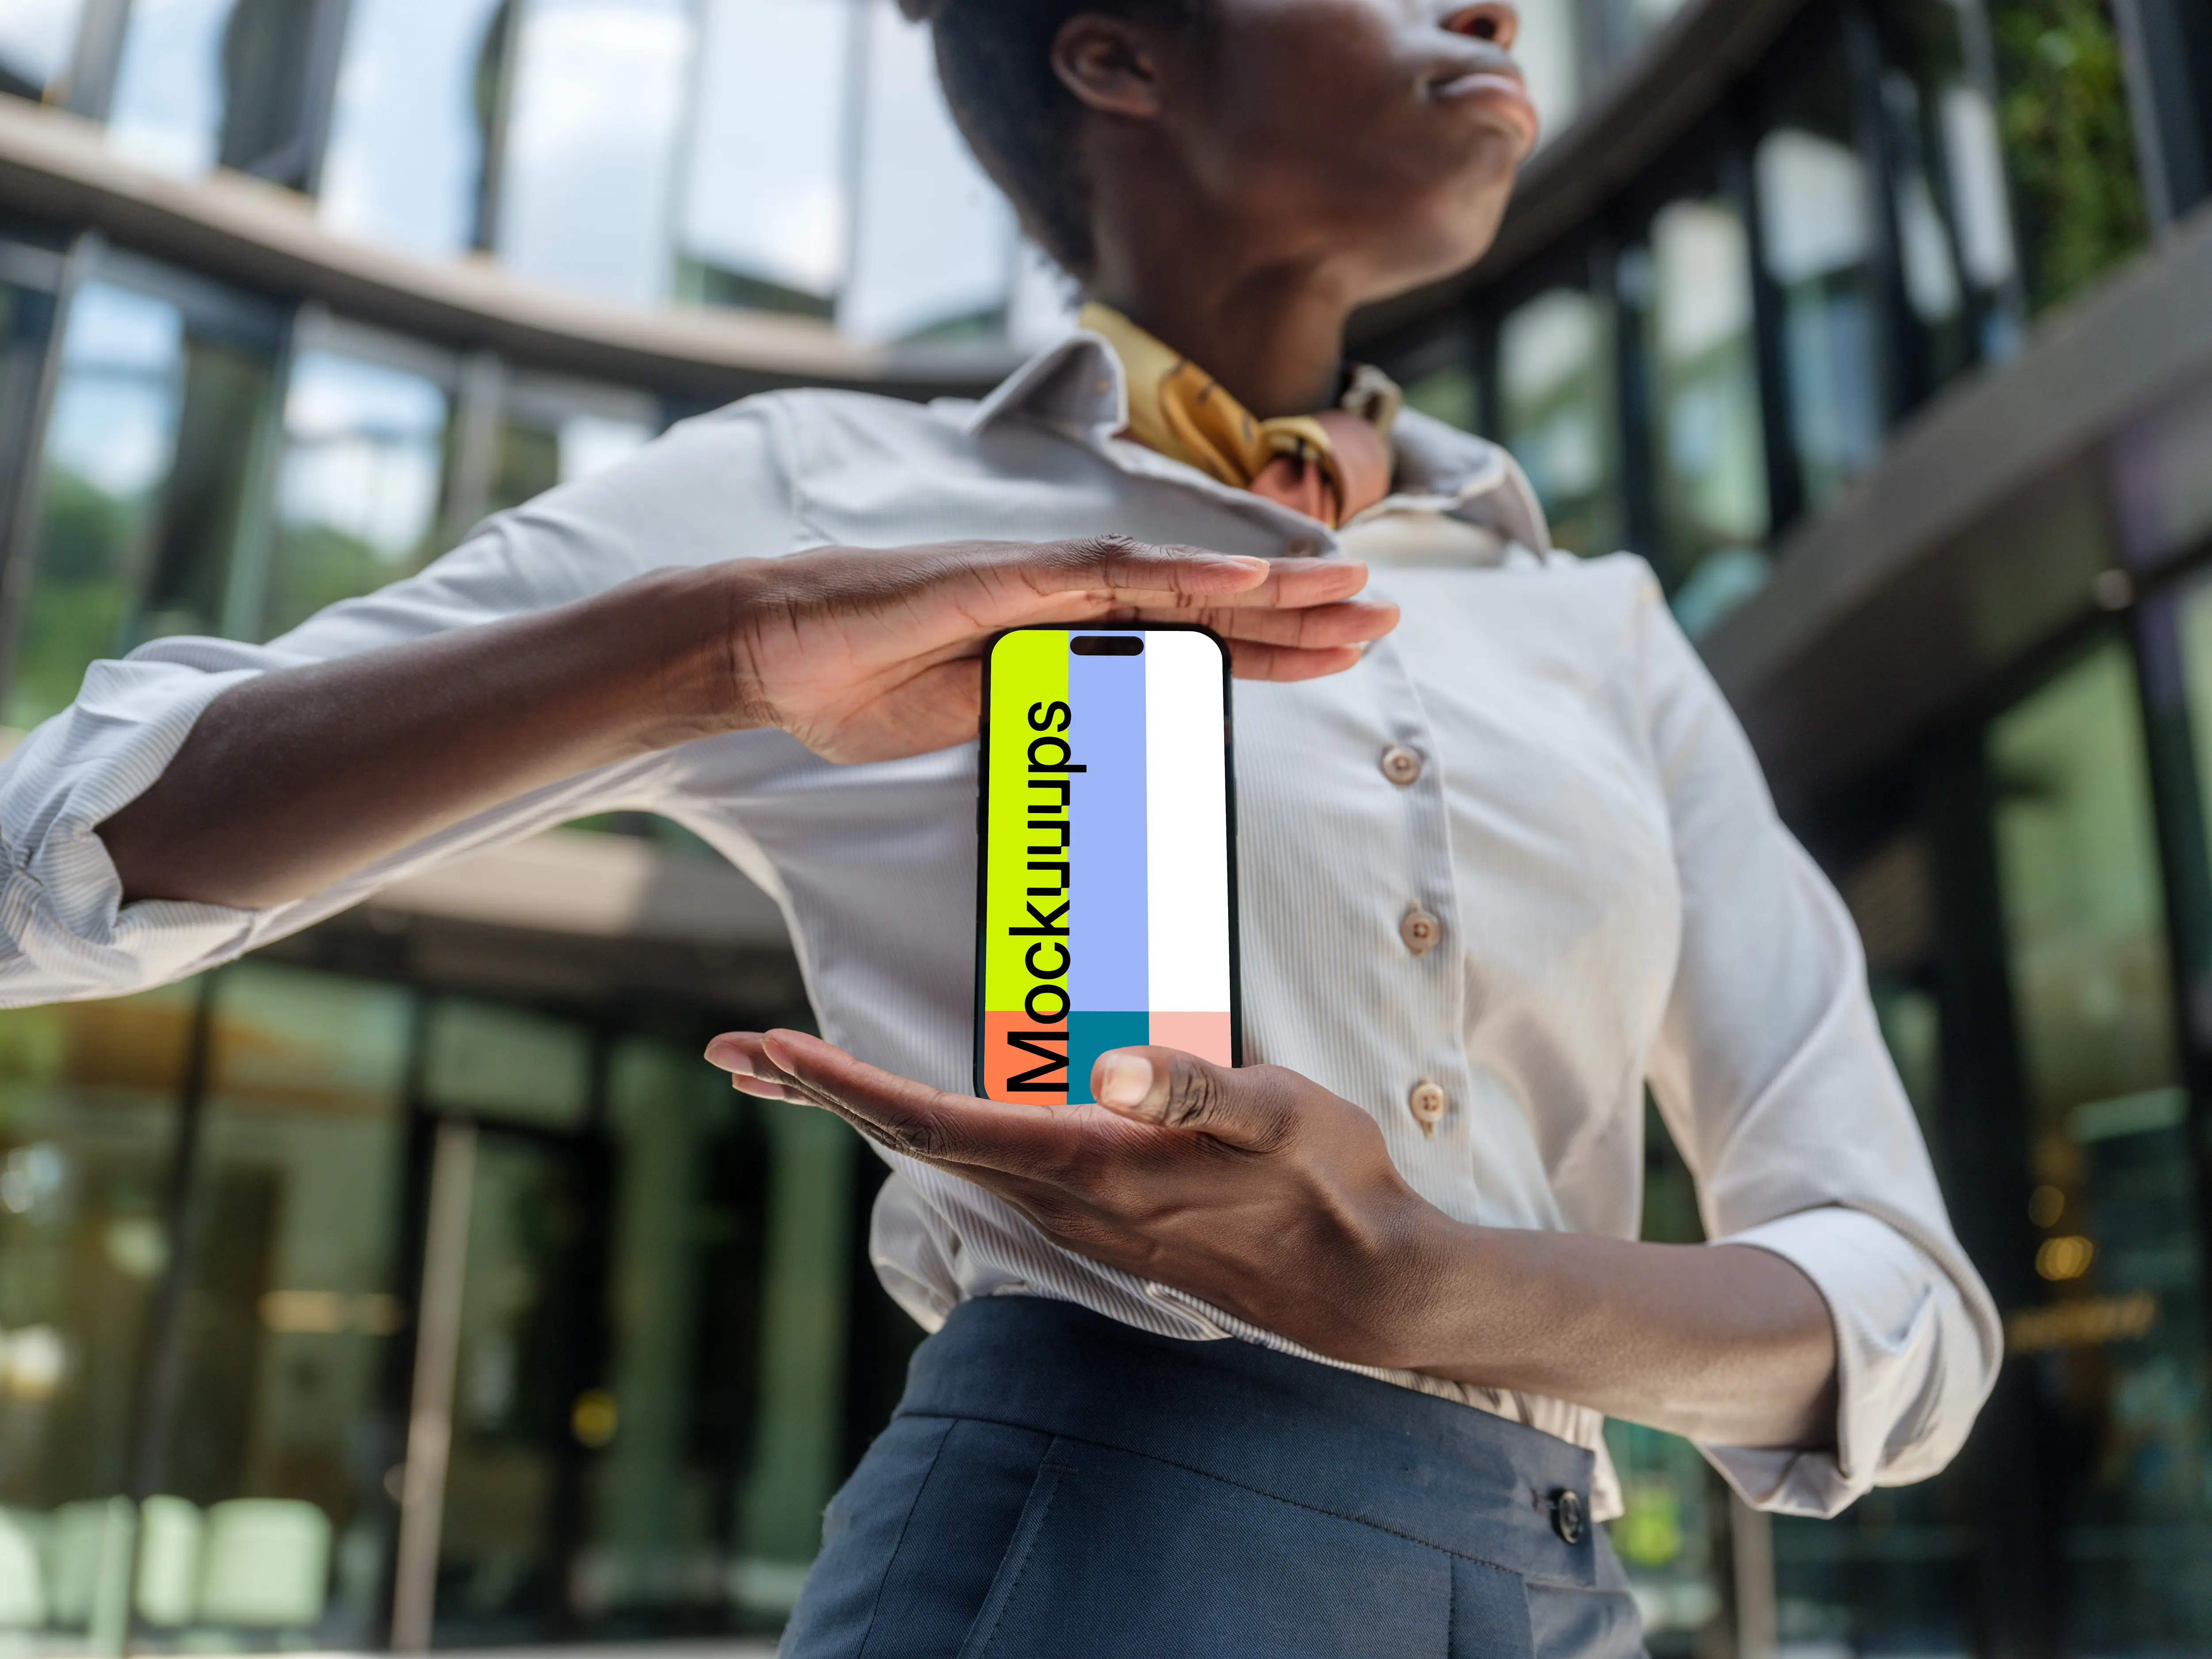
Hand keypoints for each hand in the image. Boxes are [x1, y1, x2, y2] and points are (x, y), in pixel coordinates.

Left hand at [703, 1030, 1841, 1446]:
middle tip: (734, 1052)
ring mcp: (1080, 1211)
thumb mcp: (1280, 1114)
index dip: (843, 1086)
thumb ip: (1196, 1088)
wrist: (1367, 1283)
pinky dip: (924, 1125)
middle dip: (817, 1092)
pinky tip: (914, 1108)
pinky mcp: (1102, 1211)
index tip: (766, 1052)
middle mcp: (1066, 1198)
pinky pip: (987, 1161)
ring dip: (861, 1109)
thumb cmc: (1328, 1188)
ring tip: (793, 1071)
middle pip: (912, 1139)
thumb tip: (1109, 1068)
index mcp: (1090, 1167)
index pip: (935, 1122)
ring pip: (942, 1153)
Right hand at [718, 537, 1395, 762]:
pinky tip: (1247, 579)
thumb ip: (1041, 728)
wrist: (765, 652)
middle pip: (1203, 605)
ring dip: (1266, 588)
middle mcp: (1063, 598)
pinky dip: (1180, 578)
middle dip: (1297, 612)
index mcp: (1063, 636)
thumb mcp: (972, 724)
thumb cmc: (852, 686)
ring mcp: (1034, 582)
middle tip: (1383, 611)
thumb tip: (1095, 758)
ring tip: (1348, 592)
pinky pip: (1105, 577)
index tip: (1338, 652)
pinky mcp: (1000, 579)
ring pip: (1175, 582)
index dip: (1268, 645)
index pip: (1187, 642)